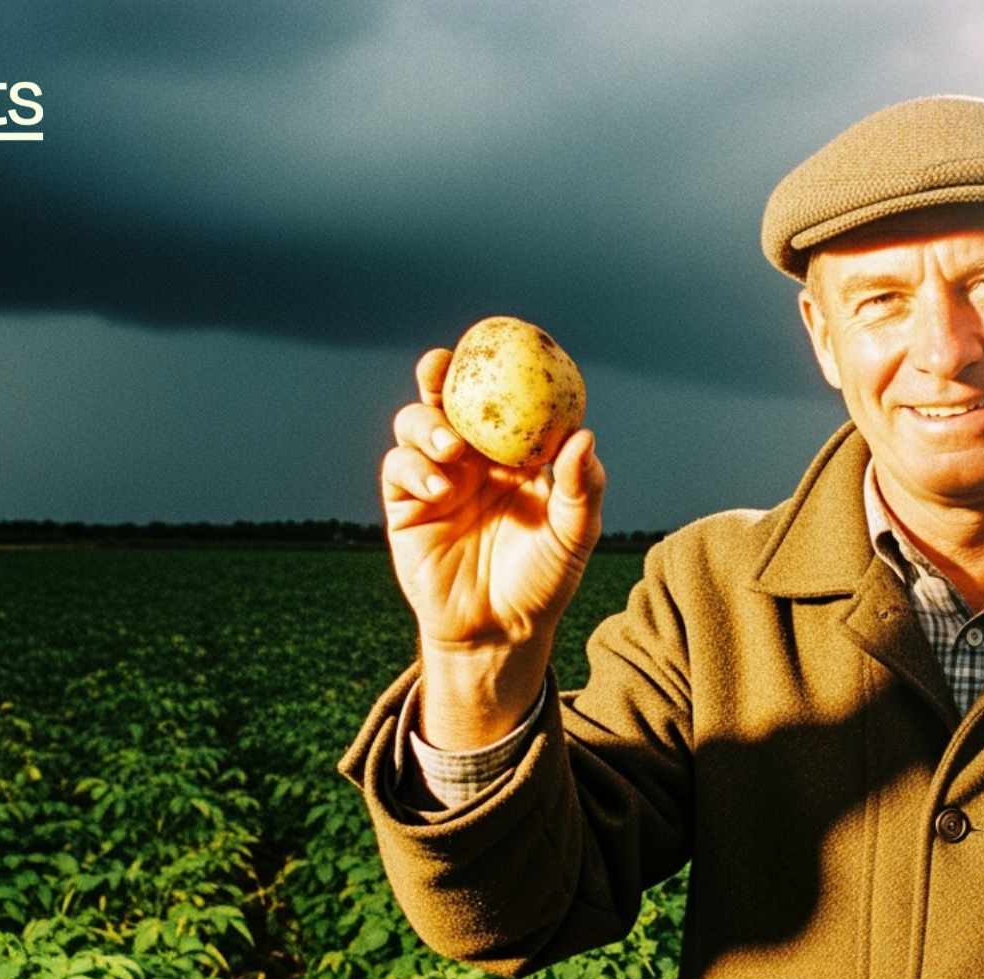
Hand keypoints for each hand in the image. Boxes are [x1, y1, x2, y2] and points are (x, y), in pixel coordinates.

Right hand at [379, 347, 606, 743]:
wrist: (502, 630)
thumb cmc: (544, 580)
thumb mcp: (573, 534)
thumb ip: (579, 487)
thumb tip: (583, 437)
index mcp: (511, 452)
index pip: (500, 398)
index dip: (495, 367)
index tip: (500, 342)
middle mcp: (470, 456)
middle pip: (446, 399)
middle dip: (439, 374)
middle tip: (443, 365)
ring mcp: (435, 477)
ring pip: (415, 426)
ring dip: (426, 425)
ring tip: (451, 447)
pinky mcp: (406, 505)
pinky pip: (399, 469)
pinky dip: (414, 466)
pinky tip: (439, 484)